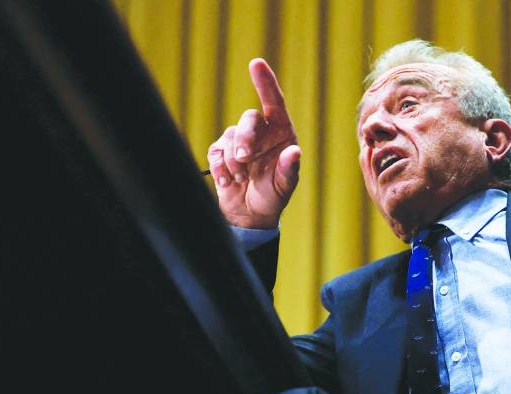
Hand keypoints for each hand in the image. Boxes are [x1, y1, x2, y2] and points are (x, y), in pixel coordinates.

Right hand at [207, 58, 300, 228]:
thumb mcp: (285, 185)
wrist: (251, 214)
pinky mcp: (221, 153)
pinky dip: (220, 168)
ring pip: (229, 136)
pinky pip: (215, 152)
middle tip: (243, 160)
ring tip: (240, 178)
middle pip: (247, 120)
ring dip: (232, 160)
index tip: (256, 63)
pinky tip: (228, 182)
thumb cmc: (274, 196)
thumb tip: (295, 152)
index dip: (265, 82)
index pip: (274, 102)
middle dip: (244, 138)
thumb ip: (289, 169)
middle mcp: (260, 133)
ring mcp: (239, 141)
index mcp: (281, 133)